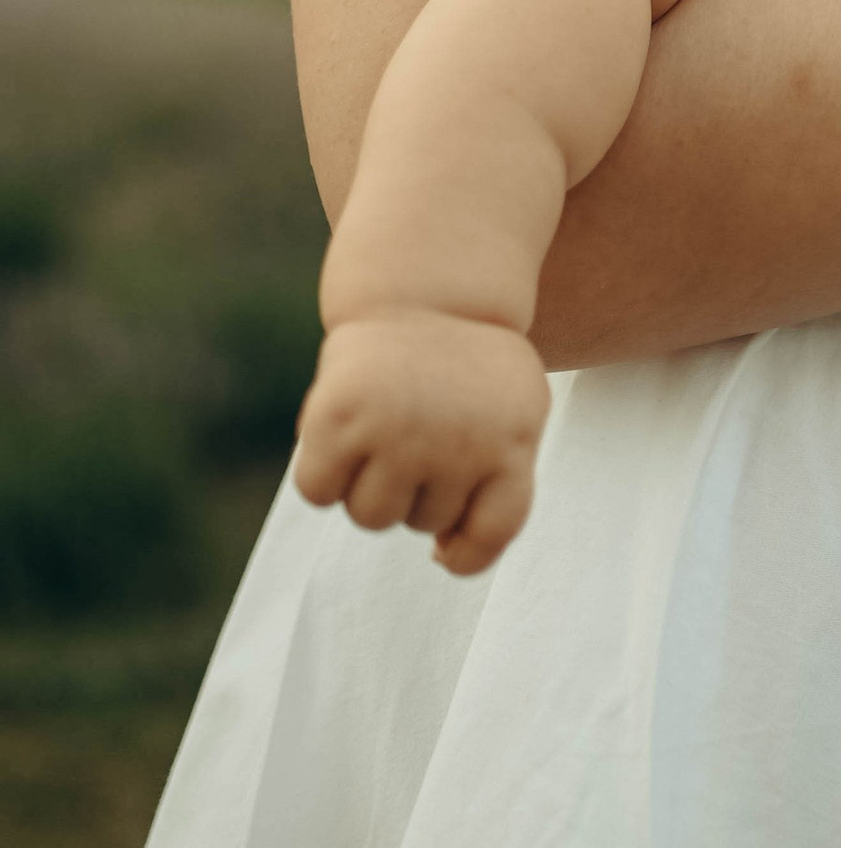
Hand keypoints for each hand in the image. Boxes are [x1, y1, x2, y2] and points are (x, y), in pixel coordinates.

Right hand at [294, 308, 550, 575]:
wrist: (430, 291)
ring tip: (387, 426)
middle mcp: (457, 442)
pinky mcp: (339, 417)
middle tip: (423, 427)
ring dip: (372, 484)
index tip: (448, 543)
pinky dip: (324, 473)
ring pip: (371, 516)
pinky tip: (344, 430)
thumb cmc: (471, 368)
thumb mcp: (515, 414)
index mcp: (511, 443)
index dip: (465, 551)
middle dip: (418, 488)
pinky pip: (319, 491)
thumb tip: (444, 556)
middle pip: (423, 523)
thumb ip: (495, 485)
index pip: (489, 535)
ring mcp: (398, 430)